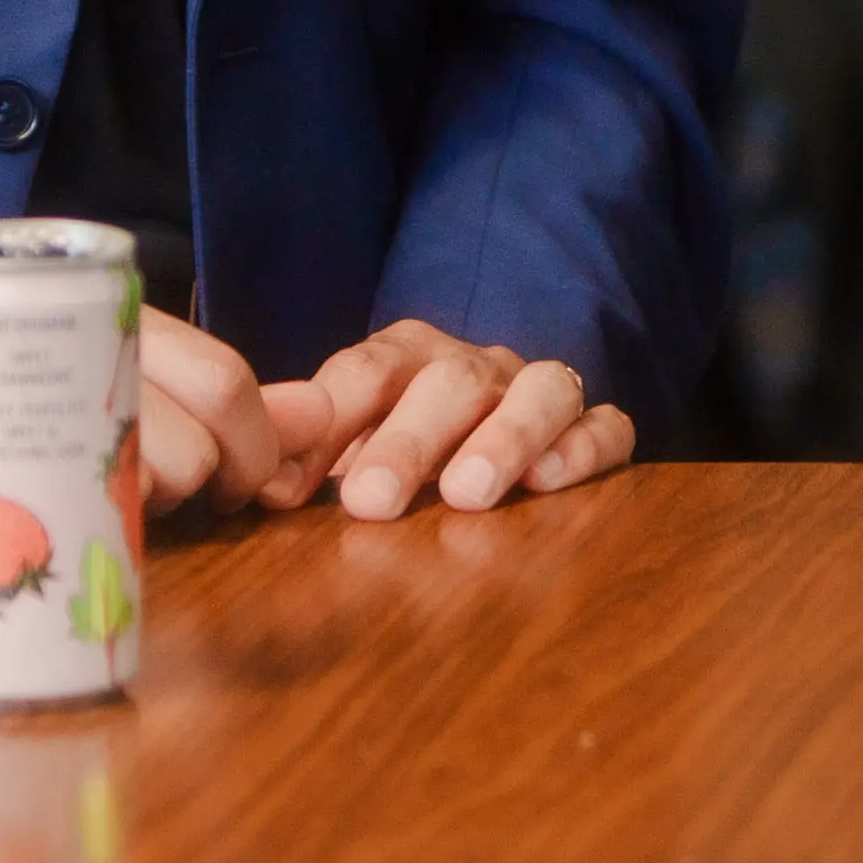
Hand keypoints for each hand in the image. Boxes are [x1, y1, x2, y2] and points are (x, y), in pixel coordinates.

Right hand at [0, 310, 301, 544]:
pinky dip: (61, 535)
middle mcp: (65, 345)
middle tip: (168, 504)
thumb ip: (200, 408)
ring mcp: (9, 397)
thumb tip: (315, 421)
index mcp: (107, 323)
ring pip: (134, 467)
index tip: (256, 488)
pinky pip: (44, 510)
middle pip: (189, 427)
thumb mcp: (89, 396)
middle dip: (205, 483)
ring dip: (138, 508)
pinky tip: (44, 532)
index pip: (222, 376)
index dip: (259, 443)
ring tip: (92, 505)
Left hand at [266, 316, 636, 517]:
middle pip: (450, 381)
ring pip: (539, 390)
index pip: (366, 372)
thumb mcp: (340, 457)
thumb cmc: (393, 462)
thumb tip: (257, 483)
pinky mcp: (592, 429)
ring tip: (466, 495)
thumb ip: (301, 459)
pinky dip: (582, 447)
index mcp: (405, 359)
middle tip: (370, 503)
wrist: (481, 448)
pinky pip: (605, 425)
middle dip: (408, 440)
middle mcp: (474, 367)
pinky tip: (550, 482)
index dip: (324, 425)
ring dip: (502, 439)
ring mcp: (537, 394)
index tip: (284, 491)